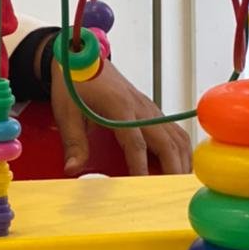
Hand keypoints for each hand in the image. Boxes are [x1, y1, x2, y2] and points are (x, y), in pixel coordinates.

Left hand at [51, 57, 192, 175]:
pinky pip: (173, 130)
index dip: (141, 167)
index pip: (136, 143)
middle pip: (167, 142)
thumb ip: (73, 142)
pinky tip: (178, 165)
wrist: (81, 55)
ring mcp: (149, 107)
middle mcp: (141, 107)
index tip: (143, 186)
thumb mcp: (66, 111)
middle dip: (172, 169)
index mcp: (119, 108)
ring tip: (180, 184)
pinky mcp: (151, 109)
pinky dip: (180, 149)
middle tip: (173, 194)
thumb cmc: (74, 82)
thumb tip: (73, 169)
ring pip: (177, 136)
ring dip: (182, 160)